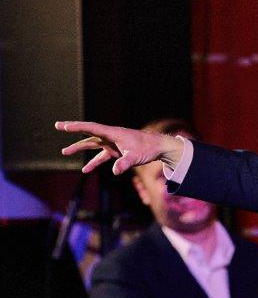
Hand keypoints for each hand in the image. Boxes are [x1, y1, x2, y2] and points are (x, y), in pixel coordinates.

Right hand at [54, 121, 183, 174]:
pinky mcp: (117, 150)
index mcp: (113, 133)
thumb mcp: (136, 157)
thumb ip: (125, 163)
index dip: (77, 126)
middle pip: (89, 133)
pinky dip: (94, 162)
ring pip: (93, 144)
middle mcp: (111, 136)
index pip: (91, 128)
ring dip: (80, 148)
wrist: (158, 147)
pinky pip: (102, 155)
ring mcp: (113, 142)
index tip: (64, 125)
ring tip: (64, 152)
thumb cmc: (148, 148)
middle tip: (58, 126)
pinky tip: (86, 169)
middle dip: (74, 130)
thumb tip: (115, 171)